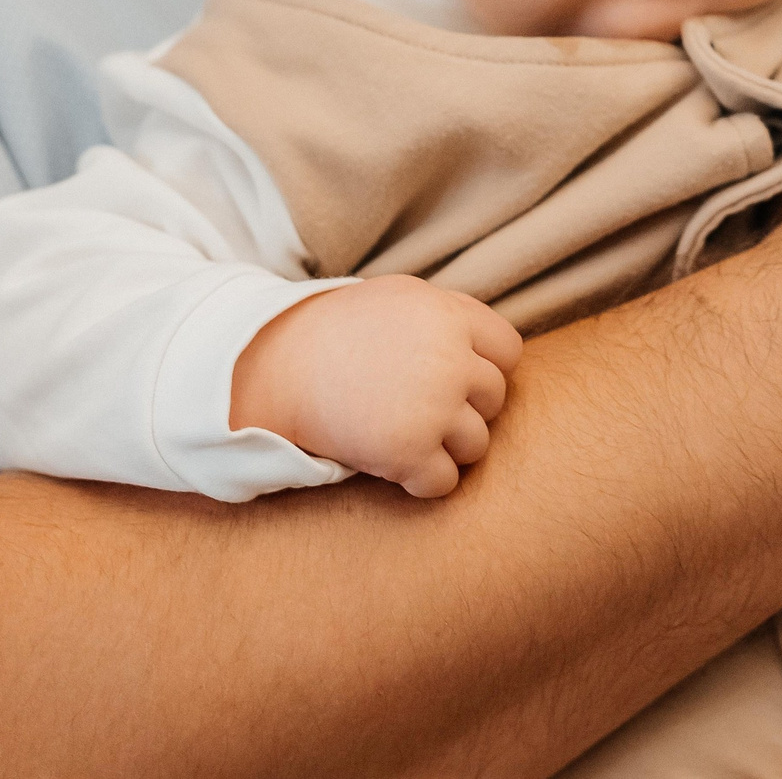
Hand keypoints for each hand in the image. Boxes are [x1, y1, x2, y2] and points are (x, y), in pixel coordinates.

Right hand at [230, 275, 522, 497]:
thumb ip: (449, 317)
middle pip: (494, 399)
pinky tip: (395, 465)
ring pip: (476, 445)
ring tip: (406, 435)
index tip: (454, 379)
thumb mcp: (398, 299)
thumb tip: (495, 348)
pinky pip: (445, 482)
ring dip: (446, 448)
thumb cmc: (335, 332)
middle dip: (465, 409)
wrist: (273, 367)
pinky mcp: (409, 453)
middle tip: (421, 410)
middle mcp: (450, 359)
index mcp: (449, 316)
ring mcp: (433, 408)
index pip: (508, 352)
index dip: (484, 369)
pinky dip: (422, 481)